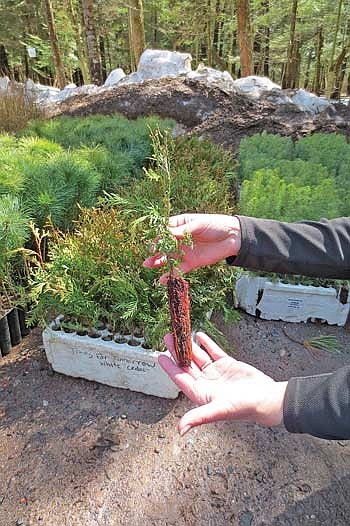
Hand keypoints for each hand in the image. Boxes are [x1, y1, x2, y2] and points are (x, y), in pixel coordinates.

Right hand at [143, 214, 240, 282]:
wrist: (233, 237)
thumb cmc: (215, 225)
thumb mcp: (199, 224)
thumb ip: (184, 230)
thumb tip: (169, 234)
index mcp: (180, 225)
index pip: (165, 230)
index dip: (158, 236)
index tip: (154, 242)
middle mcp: (179, 239)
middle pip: (163, 245)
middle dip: (154, 250)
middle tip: (147, 256)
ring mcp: (184, 251)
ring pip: (168, 257)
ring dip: (158, 261)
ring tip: (148, 265)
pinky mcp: (191, 263)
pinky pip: (178, 270)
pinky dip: (171, 275)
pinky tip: (163, 280)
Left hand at [159, 332, 287, 435]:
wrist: (266, 399)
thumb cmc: (244, 408)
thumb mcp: (217, 410)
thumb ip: (197, 418)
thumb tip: (180, 430)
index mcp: (201, 393)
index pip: (180, 378)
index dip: (169, 368)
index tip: (160, 357)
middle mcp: (206, 383)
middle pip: (187, 365)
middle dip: (176, 352)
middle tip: (168, 338)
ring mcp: (216, 373)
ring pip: (199, 357)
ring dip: (189, 346)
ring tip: (180, 334)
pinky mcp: (228, 365)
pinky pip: (213, 352)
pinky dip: (206, 344)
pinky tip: (199, 336)